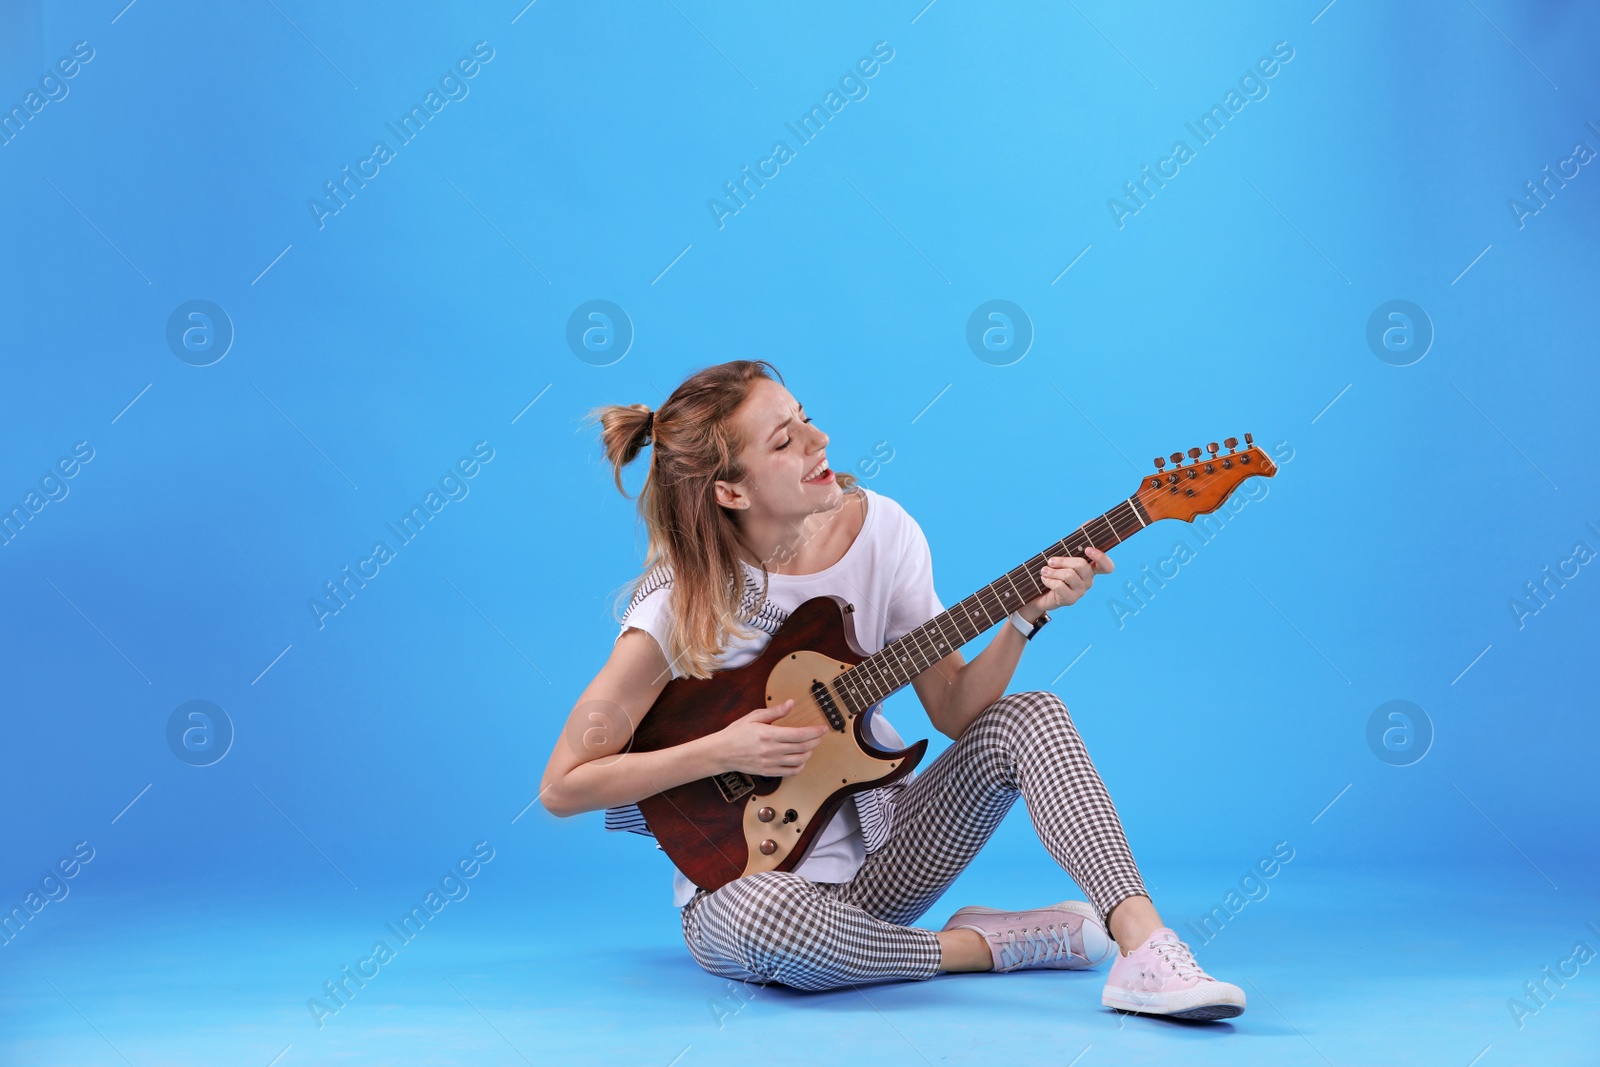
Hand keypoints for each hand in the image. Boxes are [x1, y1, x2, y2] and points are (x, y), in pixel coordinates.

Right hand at [712, 700, 827, 776]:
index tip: (823, 728)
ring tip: (810, 745)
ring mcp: (770, 763)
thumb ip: (775, 712)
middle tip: (820, 734)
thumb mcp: (754, 716)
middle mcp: (771, 750)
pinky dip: (801, 766)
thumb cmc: (736, 733)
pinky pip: (791, 772)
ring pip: (800, 760)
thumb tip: (791, 703)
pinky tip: (801, 758)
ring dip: (810, 753)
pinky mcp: (768, 772)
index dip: (814, 732)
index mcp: (768, 734)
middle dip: (816, 740)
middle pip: (803, 747)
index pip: (799, 734)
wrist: (721, 753)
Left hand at [1027, 546, 1113, 613]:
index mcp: (1090, 569)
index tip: (1087, 549)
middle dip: (1063, 560)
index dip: (1101, 558)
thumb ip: (1077, 539)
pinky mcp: (1070, 600)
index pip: (1107, 566)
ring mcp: (1080, 591)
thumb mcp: (1064, 553)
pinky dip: (1049, 580)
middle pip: (1082, 566)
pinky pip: (1060, 587)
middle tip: (1050, 561)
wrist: (1039, 592)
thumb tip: (1091, 520)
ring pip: (1069, 575)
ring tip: (1044, 571)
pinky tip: (1044, 580)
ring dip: (1053, 571)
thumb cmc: (1054, 571)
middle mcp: (1088, 580)